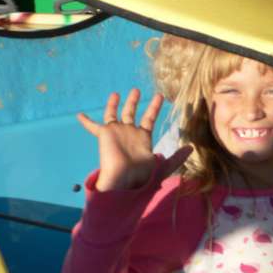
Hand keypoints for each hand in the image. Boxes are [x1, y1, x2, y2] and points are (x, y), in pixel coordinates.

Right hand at [77, 89, 191, 191]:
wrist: (124, 182)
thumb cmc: (143, 177)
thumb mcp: (163, 166)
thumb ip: (176, 157)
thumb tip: (191, 148)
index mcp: (142, 138)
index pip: (149, 118)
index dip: (154, 107)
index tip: (159, 96)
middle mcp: (129, 133)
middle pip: (131, 112)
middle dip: (133, 101)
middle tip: (136, 90)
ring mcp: (117, 132)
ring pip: (115, 114)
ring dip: (114, 103)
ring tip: (116, 93)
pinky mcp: (105, 134)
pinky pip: (93, 126)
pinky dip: (87, 121)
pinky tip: (80, 115)